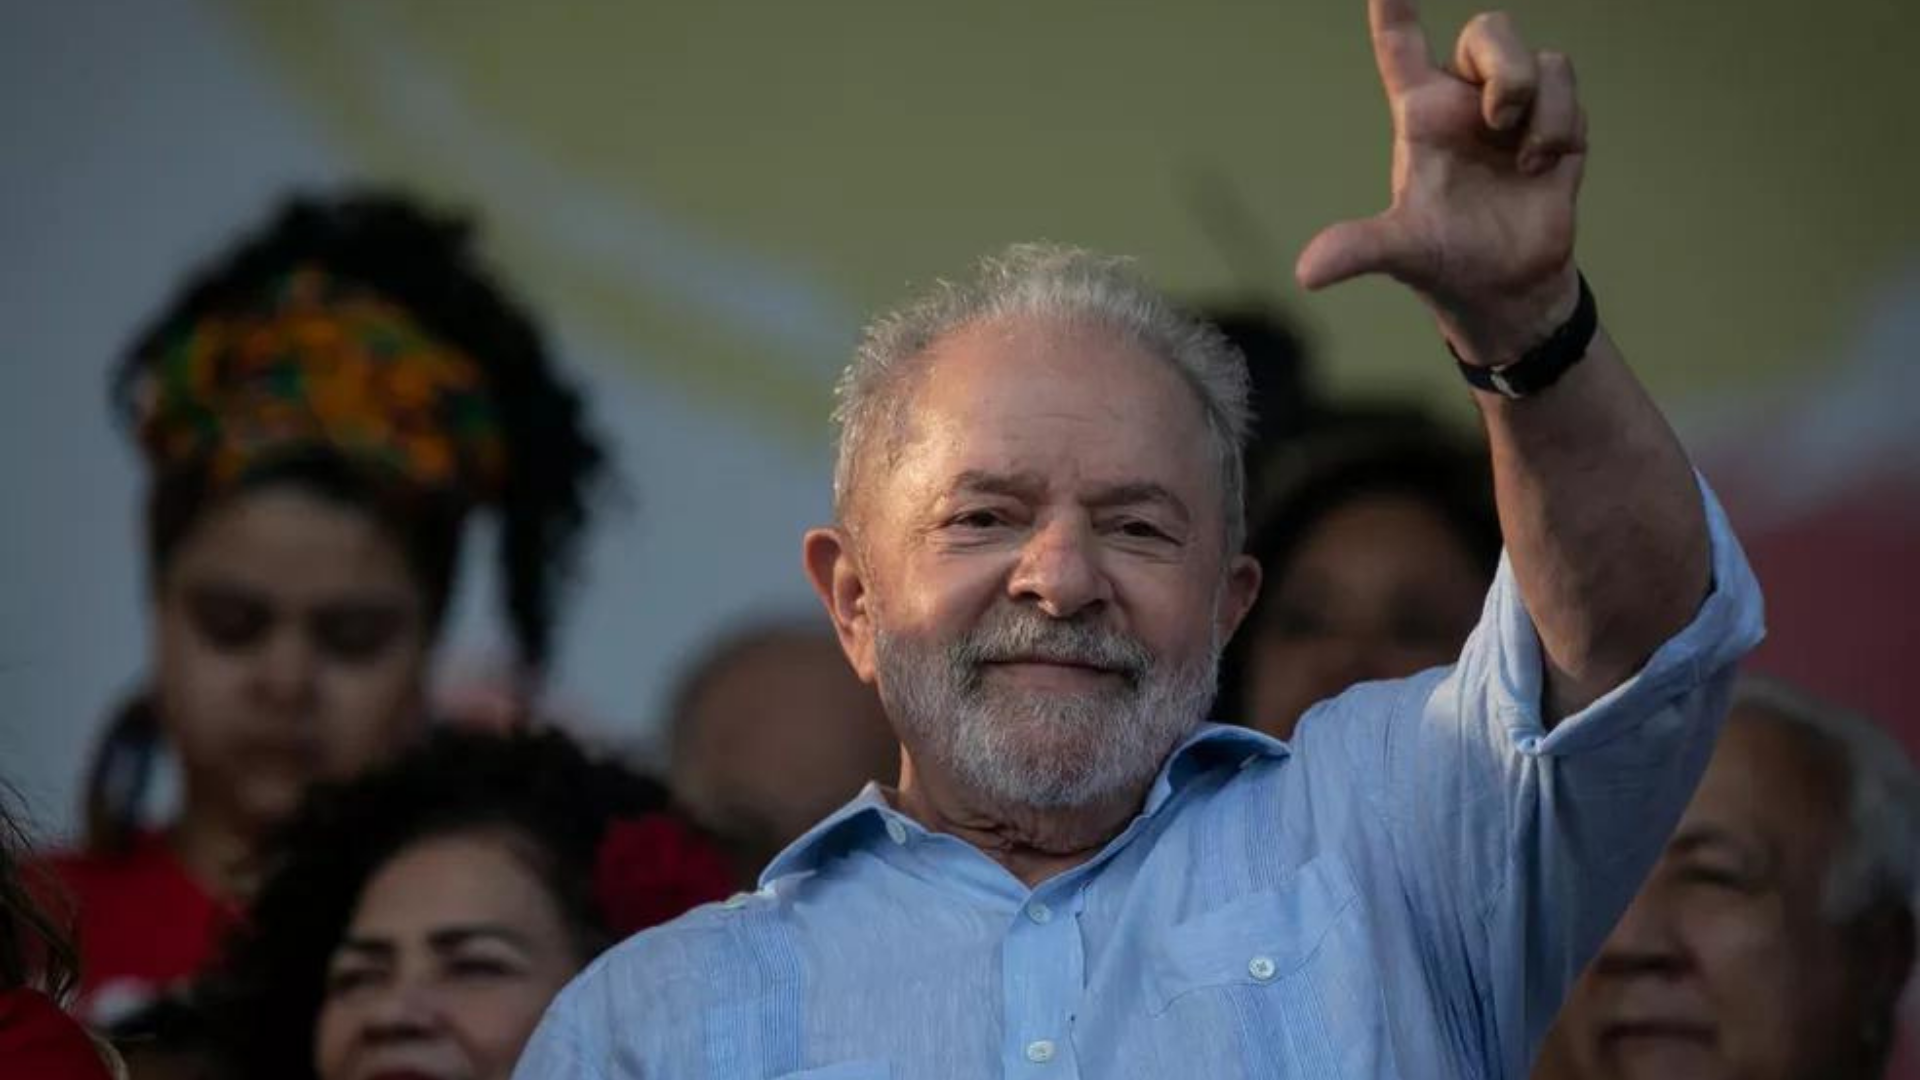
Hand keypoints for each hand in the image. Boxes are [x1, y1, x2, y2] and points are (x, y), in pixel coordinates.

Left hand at [1297, 0, 1587, 364]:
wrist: (1507, 288)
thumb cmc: (1446, 260)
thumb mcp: (1400, 252)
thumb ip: (1358, 249)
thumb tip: (1307, 274)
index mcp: (1420, 115)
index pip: (1400, 43)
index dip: (1395, 4)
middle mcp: (1465, 102)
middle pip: (1489, 28)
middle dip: (1504, 65)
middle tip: (1497, 120)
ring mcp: (1513, 110)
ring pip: (1538, 57)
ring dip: (1539, 105)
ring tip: (1524, 160)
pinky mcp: (1555, 124)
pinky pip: (1568, 87)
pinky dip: (1562, 123)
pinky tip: (1544, 166)